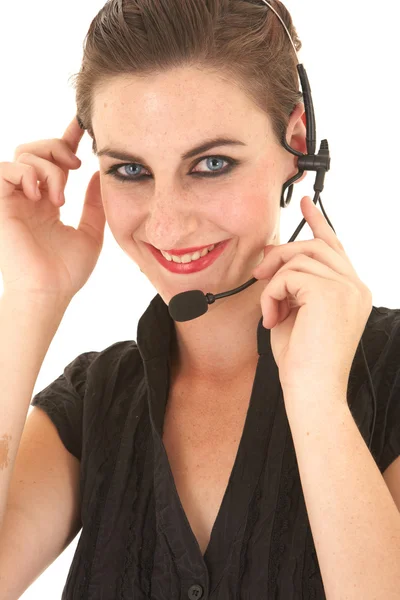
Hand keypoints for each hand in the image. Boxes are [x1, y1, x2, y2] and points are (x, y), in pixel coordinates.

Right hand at [0, 116, 105, 300]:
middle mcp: (29, 196)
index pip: (54, 162)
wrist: (48, 292)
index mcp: (47, 202)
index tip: (83, 125)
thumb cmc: (66, 271)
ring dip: (48, 168)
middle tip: (76, 166)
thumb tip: (99, 174)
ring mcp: (13, 199)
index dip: (67, 139)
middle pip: (36, 149)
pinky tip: (40, 195)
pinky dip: (27, 174)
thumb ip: (93, 203)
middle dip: (59, 148)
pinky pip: (6, 169)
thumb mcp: (90, 232)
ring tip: (59, 198)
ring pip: (24, 155)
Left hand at [252, 196, 372, 396]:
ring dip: (274, 282)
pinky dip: (272, 294)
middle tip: (259, 271)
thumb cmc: (303, 361)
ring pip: (300, 258)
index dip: (319, 222)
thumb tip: (272, 254)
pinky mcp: (330, 292)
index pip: (336, 247)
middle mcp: (356, 286)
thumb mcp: (297, 313)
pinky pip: (289, 275)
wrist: (312, 390)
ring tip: (270, 310)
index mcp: (352, 292)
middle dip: (281, 253)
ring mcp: (347, 288)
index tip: (305, 203)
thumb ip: (292, 283)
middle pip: (315, 246)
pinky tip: (272, 318)